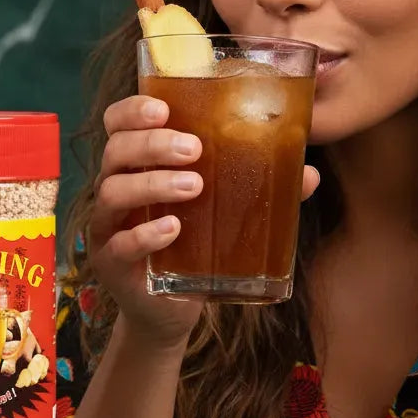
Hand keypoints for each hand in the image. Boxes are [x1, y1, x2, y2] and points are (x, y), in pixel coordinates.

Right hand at [90, 94, 319, 349]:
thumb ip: (257, 188)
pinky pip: (119, 244)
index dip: (132, 110)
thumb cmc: (193, 244)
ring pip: (113, 192)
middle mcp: (115, 187)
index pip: (118, 123)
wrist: (167, 308)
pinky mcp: (110, 263)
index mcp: (137, 164)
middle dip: (153, 144)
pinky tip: (173, 230)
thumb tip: (309, 174)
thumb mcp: (221, 210)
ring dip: (154, 183)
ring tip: (194, 186)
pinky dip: (145, 234)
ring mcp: (108, 227)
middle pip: (116, 150)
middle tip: (195, 148)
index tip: (163, 108)